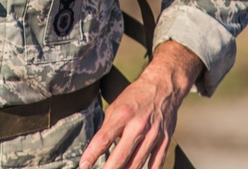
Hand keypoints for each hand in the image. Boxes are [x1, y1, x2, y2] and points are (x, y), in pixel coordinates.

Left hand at [79, 42, 202, 168]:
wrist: (163, 87)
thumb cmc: (136, 96)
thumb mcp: (116, 106)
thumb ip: (108, 127)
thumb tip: (98, 149)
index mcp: (122, 115)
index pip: (103, 139)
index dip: (91, 155)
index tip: (83, 165)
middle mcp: (138, 126)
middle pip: (120, 157)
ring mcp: (153, 135)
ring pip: (136, 164)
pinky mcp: (164, 141)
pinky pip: (156, 164)